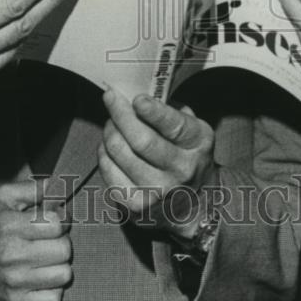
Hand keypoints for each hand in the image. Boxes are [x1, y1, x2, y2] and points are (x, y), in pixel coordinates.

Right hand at [0, 179, 71, 300]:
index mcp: (9, 226)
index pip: (58, 224)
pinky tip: (43, 276)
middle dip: (62, 240)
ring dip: (60, 264)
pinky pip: (53, 299)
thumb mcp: (3, 196)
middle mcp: (11, 255)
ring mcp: (13, 281)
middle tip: (50, 239)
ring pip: (63, 275)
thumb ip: (33, 188)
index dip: (62, 218)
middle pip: (64, 249)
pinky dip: (54, 288)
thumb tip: (60, 186)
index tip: (55, 219)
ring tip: (46, 257)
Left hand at [98, 88, 214, 237]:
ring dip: (110, 131)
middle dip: (120, 114)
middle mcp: (180, 170)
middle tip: (111, 98)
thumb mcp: (193, 130)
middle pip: (141, 140)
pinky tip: (109, 146)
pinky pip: (108, 172)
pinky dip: (104, 153)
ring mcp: (157, 191)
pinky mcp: (135, 205)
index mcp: (197, 145)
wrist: (195, 203)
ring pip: (119, 153)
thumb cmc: (188, 156)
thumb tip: (138, 94)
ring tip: (112, 123)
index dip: (153, 112)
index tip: (137, 99)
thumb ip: (171, 111)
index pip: (174, 126)